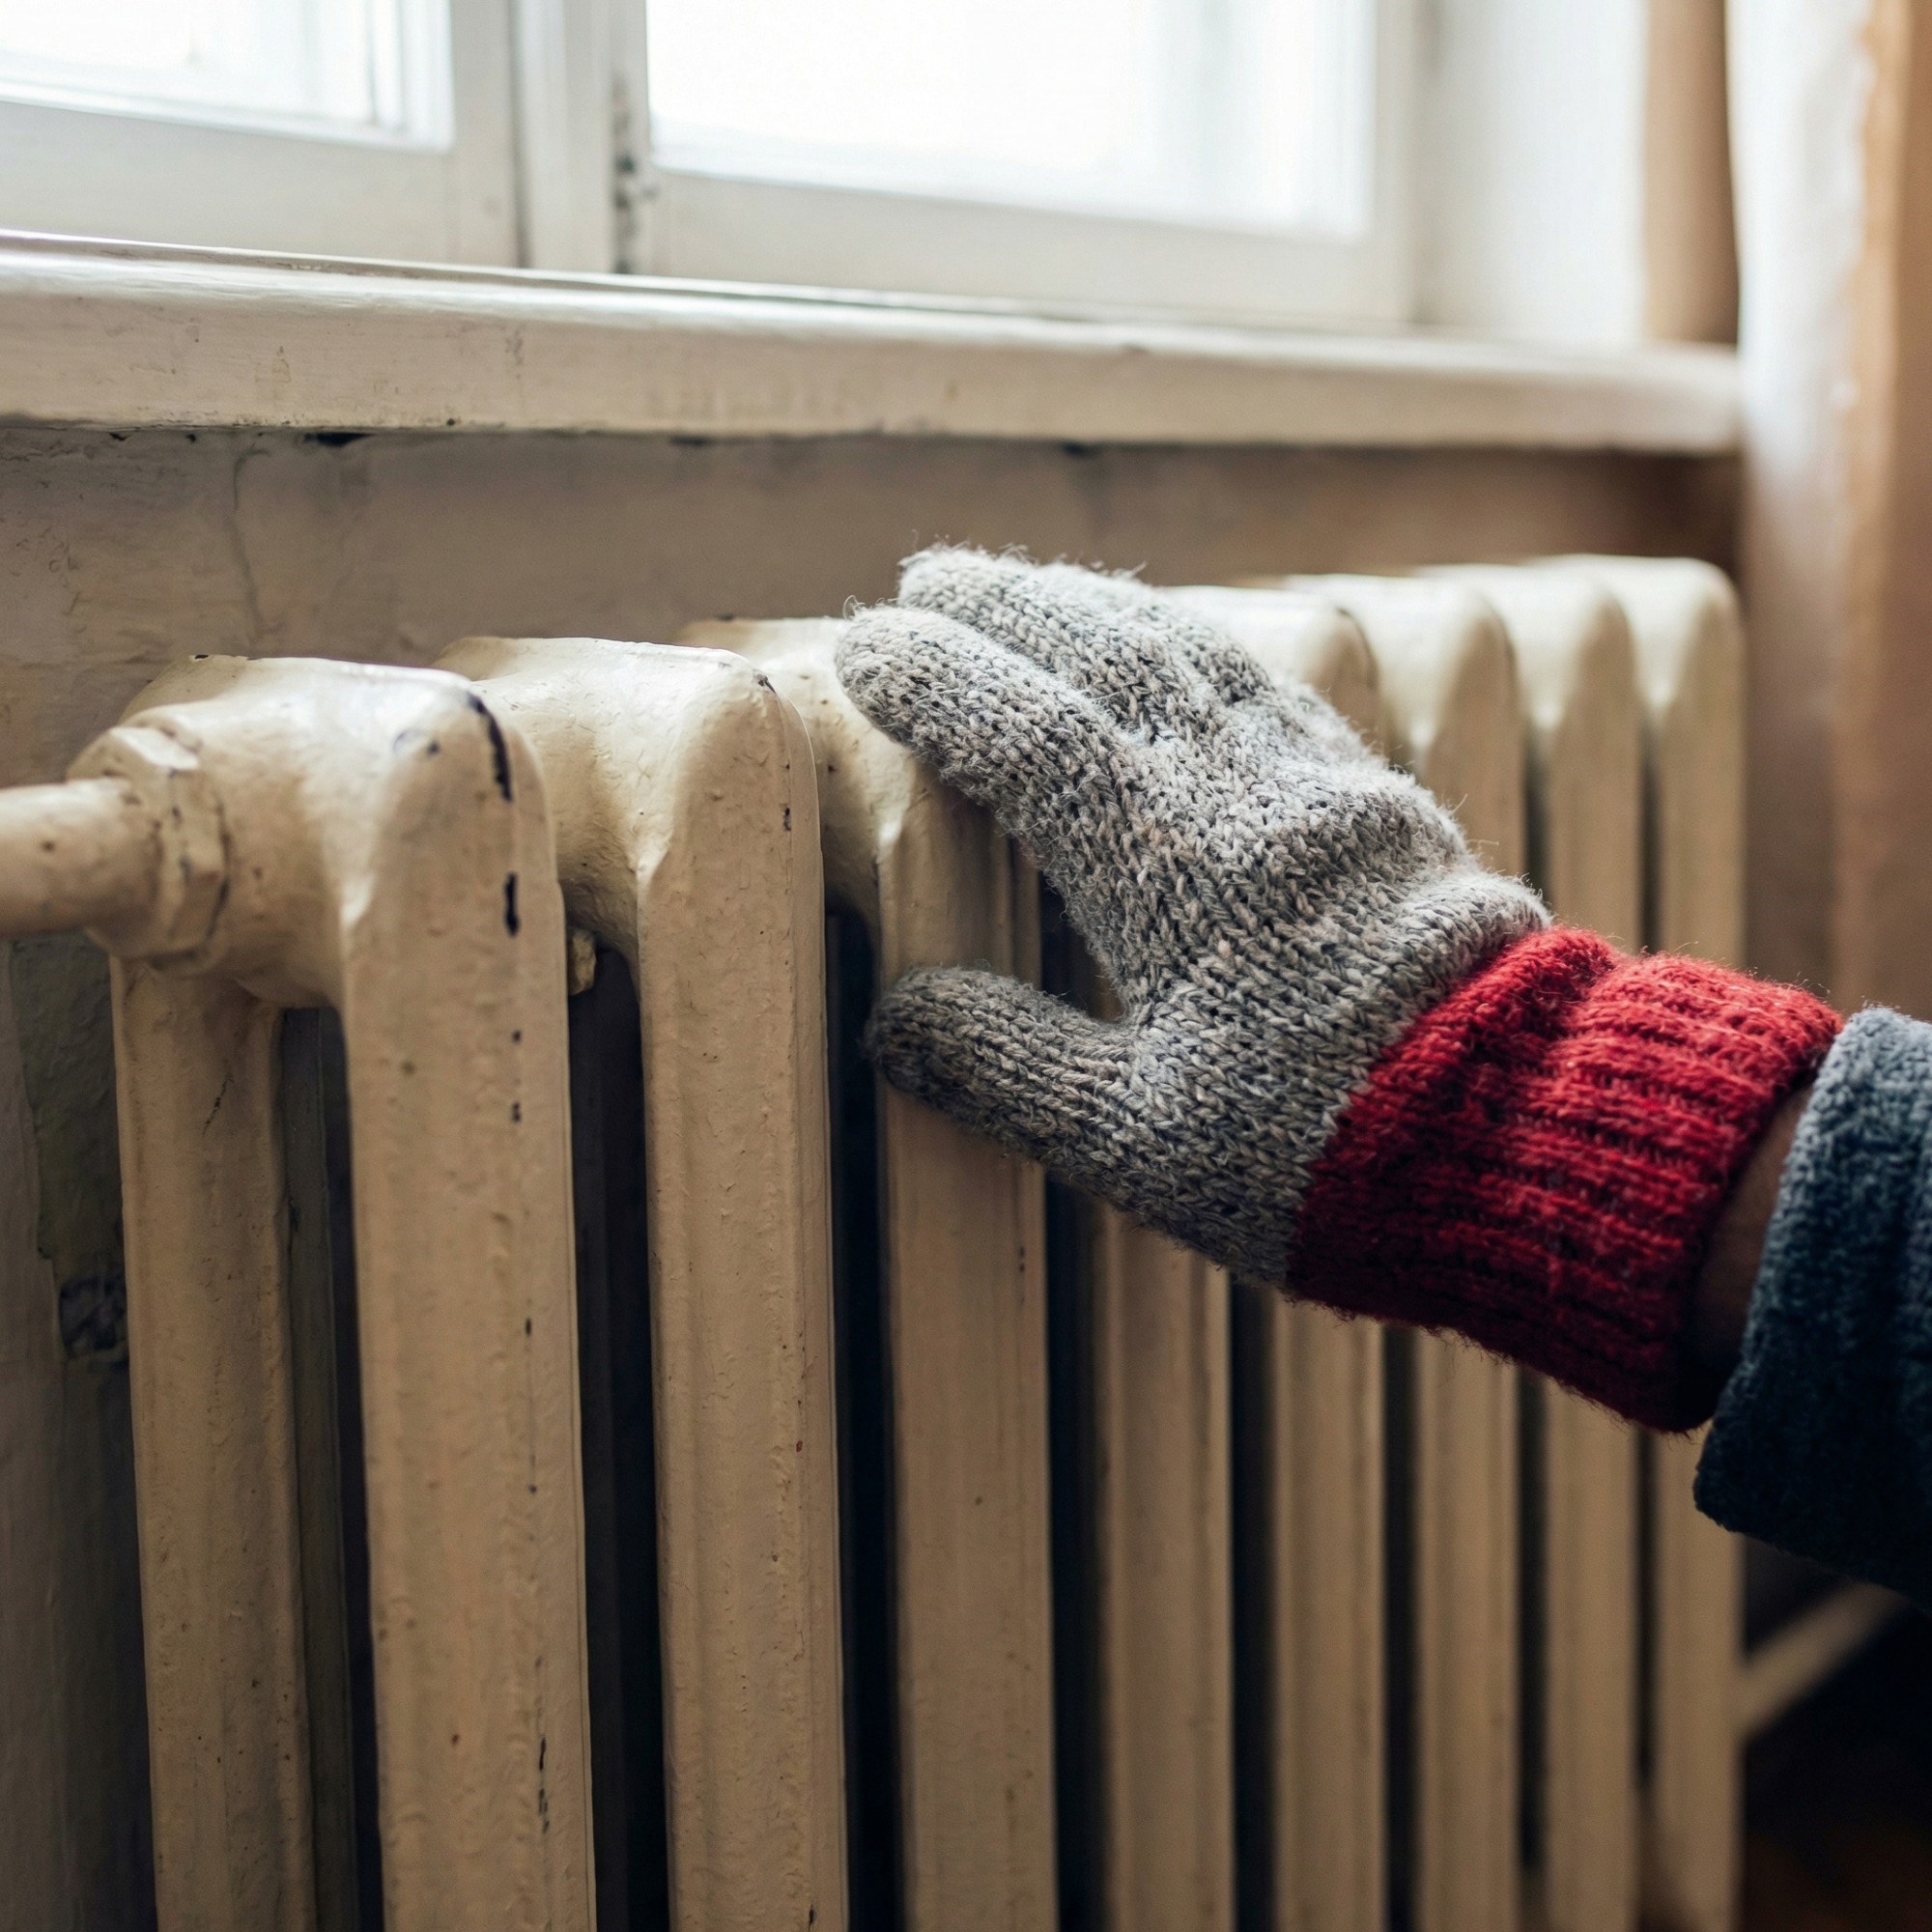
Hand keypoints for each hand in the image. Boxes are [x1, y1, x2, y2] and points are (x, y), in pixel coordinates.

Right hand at [836, 549, 1546, 1282]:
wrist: (1527, 1138)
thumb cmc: (1325, 1155)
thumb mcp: (1138, 1142)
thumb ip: (1009, 1067)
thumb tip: (895, 1016)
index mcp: (1174, 873)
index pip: (1028, 737)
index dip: (937, 683)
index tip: (865, 650)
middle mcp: (1250, 799)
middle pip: (1112, 658)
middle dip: (1008, 605)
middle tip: (930, 579)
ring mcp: (1326, 790)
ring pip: (1200, 656)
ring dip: (1105, 607)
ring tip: (1036, 588)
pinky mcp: (1386, 805)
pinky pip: (1279, 688)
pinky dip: (1206, 649)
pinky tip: (1189, 650)